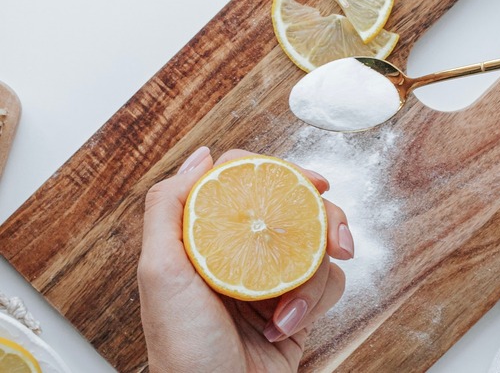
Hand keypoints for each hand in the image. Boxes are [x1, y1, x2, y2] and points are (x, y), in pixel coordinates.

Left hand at [138, 147, 354, 371]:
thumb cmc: (182, 348)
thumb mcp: (159, 272)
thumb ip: (168, 207)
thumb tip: (202, 156)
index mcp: (208, 236)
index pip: (247, 183)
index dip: (282, 173)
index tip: (312, 182)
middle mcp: (242, 252)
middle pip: (294, 208)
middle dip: (322, 220)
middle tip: (335, 238)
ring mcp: (272, 278)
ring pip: (317, 247)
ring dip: (311, 278)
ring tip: (288, 309)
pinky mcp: (297, 307)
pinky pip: (328, 285)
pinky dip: (315, 304)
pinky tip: (286, 326)